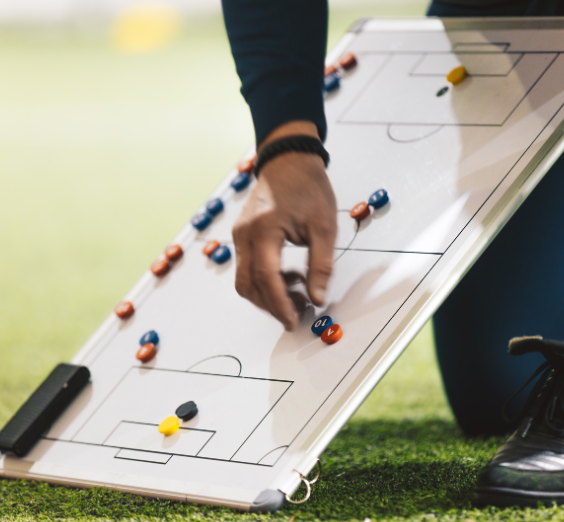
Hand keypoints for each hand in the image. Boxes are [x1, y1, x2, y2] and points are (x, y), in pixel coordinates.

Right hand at [232, 123, 337, 330]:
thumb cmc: (307, 186)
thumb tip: (318, 297)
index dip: (279, 305)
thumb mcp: (324, 227)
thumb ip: (321, 265)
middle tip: (297, 312)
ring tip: (297, 293)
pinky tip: (288, 277)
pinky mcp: (242, 235)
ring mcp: (239, 235)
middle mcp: (244, 235)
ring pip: (244, 280)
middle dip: (271, 305)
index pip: (266, 279)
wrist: (289, 159)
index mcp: (264, 231)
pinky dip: (264, 280)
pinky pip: (247, 267)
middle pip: (248, 285)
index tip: (292, 321)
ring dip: (267, 294)